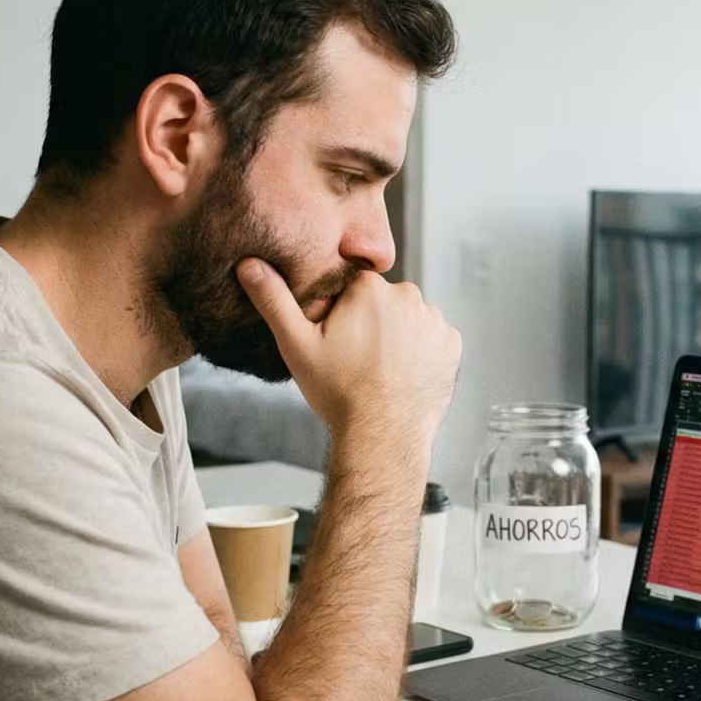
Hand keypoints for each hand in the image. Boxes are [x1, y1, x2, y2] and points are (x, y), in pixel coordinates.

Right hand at [238, 262, 460, 444]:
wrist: (382, 436)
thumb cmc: (338, 392)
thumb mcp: (296, 344)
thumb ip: (274, 300)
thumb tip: (249, 264)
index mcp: (370, 287)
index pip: (352, 287)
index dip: (340, 313)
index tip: (336, 341)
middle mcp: (409, 295)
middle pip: (382, 301)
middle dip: (370, 322)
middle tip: (356, 359)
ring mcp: (434, 320)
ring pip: (408, 319)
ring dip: (396, 336)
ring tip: (379, 370)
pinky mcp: (452, 345)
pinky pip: (431, 339)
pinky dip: (419, 352)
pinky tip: (402, 374)